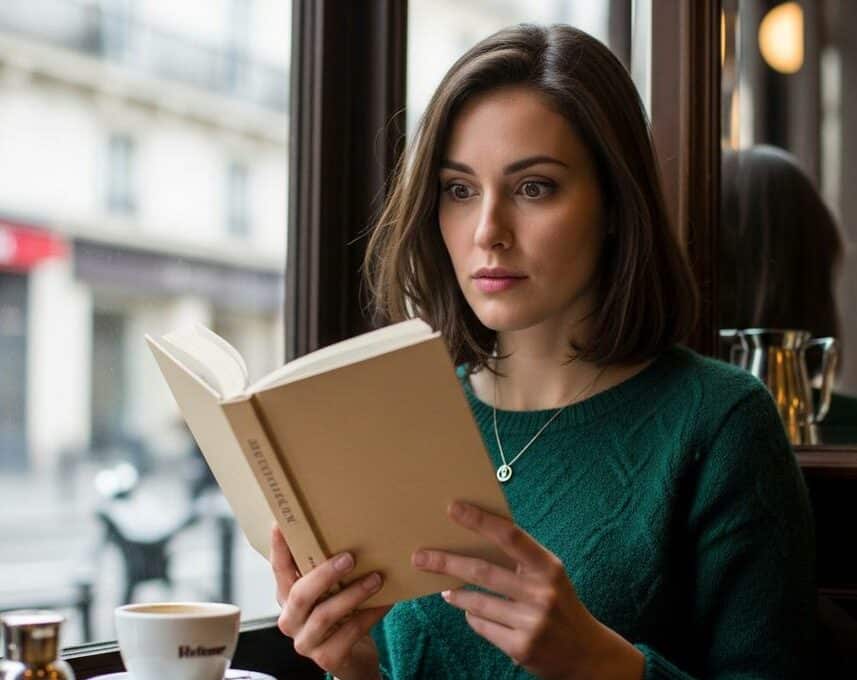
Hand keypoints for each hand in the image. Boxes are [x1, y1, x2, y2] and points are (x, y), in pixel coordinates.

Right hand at [271, 525, 391, 679]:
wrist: (354, 659)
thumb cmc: (341, 617)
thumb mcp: (329, 593)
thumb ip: (327, 571)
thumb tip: (346, 532)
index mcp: (287, 598)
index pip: (279, 570)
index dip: (279, 548)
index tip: (281, 524)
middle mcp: (291, 620)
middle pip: (300, 594)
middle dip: (325, 574)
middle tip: (350, 557)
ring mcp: (306, 642)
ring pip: (326, 614)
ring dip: (354, 593)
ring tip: (376, 579)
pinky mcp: (327, 659)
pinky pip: (350, 632)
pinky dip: (370, 614)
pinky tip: (386, 602)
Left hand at [412, 502, 643, 679]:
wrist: (586, 654)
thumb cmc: (559, 603)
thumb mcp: (550, 575)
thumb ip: (521, 558)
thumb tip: (474, 534)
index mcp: (549, 567)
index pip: (510, 536)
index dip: (480, 520)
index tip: (453, 508)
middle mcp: (542, 593)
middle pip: (483, 571)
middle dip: (446, 562)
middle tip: (420, 556)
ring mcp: (532, 622)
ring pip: (477, 602)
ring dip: (456, 594)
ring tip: (444, 588)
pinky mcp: (521, 648)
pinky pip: (482, 626)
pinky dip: (472, 617)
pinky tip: (470, 612)